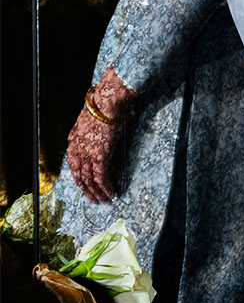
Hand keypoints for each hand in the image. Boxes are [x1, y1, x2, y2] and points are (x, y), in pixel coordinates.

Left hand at [66, 66, 135, 203]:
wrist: (107, 102)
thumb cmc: (102, 105)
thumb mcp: (88, 118)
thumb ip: (86, 130)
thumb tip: (90, 134)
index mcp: (74, 139)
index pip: (73, 164)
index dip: (79, 176)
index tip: (83, 184)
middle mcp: (78, 149)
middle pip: (80, 175)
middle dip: (86, 189)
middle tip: (92, 199)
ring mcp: (88, 154)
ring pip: (90, 179)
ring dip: (97, 192)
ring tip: (103, 200)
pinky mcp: (100, 157)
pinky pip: (102, 178)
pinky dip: (106, 187)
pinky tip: (111, 193)